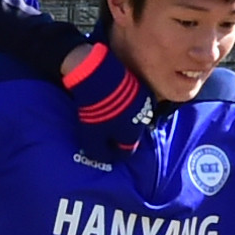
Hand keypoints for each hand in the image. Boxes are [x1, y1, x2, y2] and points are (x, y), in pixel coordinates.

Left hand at [62, 42, 153, 158]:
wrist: (98, 75)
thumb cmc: (96, 110)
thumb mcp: (91, 136)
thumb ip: (99, 151)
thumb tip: (103, 159)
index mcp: (132, 135)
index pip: (126, 152)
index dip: (114, 152)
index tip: (104, 149)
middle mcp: (142, 121)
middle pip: (131, 134)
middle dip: (119, 136)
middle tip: (104, 131)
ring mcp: (142, 102)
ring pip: (134, 117)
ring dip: (123, 119)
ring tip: (108, 114)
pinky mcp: (139, 86)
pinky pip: (134, 102)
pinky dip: (125, 104)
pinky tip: (113, 100)